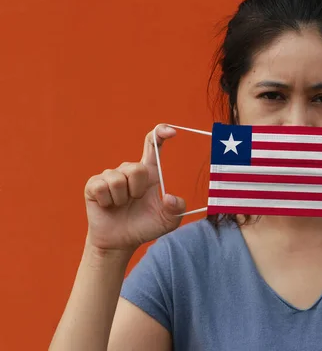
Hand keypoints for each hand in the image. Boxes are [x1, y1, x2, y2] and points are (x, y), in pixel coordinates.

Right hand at [83, 124, 185, 252]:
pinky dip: (108, 202)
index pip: (153, 145)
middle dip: (138, 190)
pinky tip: (108, 206)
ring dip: (122, 199)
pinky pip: (102, 187)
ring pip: (118, 179)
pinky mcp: (94, 184)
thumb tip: (168, 197)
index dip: (160, 134)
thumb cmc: (145, 226)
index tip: (171, 131)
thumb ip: (176, 209)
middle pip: (136, 168)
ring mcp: (110, 176)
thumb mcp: (168, 221)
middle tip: (135, 201)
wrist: (121, 242)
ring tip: (121, 205)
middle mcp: (129, 170)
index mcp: (149, 173)